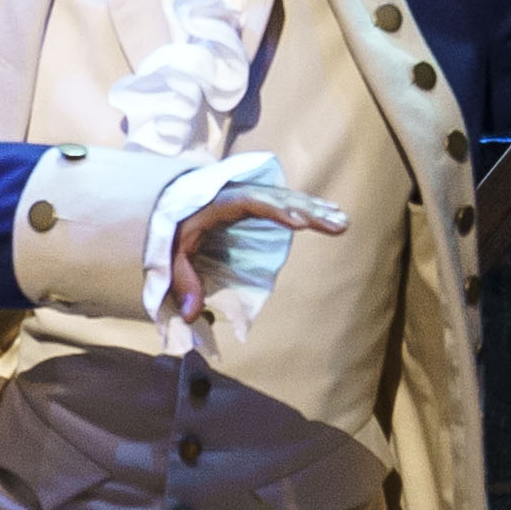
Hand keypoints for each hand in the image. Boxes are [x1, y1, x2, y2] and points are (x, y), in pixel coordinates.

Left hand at [165, 177, 345, 325]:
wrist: (167, 203)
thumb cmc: (171, 228)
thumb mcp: (170, 253)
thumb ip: (181, 281)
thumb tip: (191, 315)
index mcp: (219, 201)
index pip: (252, 202)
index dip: (277, 209)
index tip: (299, 221)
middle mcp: (239, 194)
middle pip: (279, 197)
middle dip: (309, 210)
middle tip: (337, 223)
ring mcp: (251, 195)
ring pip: (287, 197)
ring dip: (315, 209)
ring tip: (343, 221)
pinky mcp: (257, 201)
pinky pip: (286, 200)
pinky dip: (308, 206)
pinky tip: (330, 211)